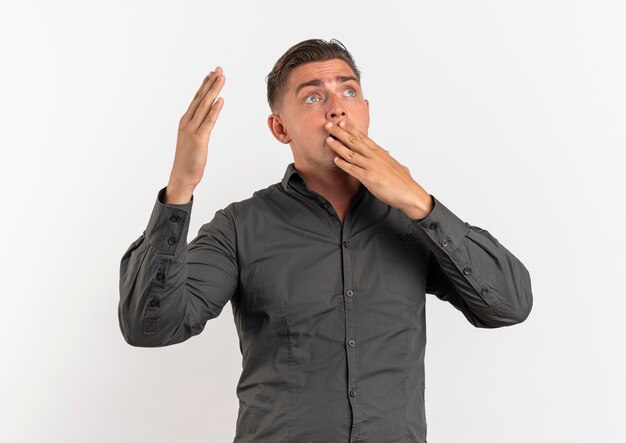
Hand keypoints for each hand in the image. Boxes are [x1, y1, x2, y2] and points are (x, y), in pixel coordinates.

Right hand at [169, 66, 225, 191]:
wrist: (181, 177)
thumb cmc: (188, 160)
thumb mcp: (193, 139)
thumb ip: (199, 127)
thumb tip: (207, 119)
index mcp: (186, 121)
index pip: (197, 99)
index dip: (205, 85)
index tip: (212, 73)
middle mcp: (187, 122)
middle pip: (201, 98)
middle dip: (210, 83)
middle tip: (219, 69)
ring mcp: (192, 130)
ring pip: (204, 106)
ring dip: (213, 90)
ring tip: (221, 78)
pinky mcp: (199, 139)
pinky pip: (208, 122)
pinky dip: (214, 110)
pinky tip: (220, 100)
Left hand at [325, 121, 433, 219]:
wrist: (410, 194)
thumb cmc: (403, 182)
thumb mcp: (395, 164)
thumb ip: (388, 158)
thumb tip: (387, 153)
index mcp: (380, 152)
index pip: (363, 137)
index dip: (351, 129)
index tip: (342, 123)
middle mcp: (375, 157)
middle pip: (354, 141)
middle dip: (340, 133)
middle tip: (329, 126)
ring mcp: (371, 166)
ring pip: (351, 153)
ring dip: (338, 146)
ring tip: (328, 140)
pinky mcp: (369, 178)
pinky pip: (353, 170)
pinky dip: (343, 164)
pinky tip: (335, 160)